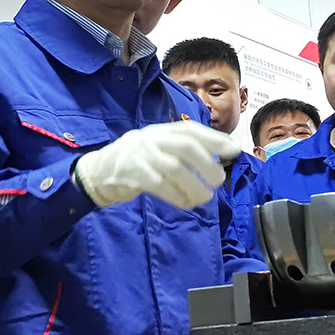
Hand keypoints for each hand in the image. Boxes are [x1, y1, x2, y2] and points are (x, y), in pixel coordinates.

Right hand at [74, 121, 240, 208]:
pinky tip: (186, 204)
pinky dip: (176, 196)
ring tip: (205, 198)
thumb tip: (224, 154)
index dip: (215, 139)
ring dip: (194, 185)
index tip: (234, 150)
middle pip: (186, 146)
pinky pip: (159, 185)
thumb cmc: (140, 160)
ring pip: (174, 168)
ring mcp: (142, 155)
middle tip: (219, 181)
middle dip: (207, 164)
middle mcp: (154, 138)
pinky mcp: (133, 174)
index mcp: (163, 130)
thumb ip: (186, 149)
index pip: (192, 130)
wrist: (100, 171)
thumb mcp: (161, 147)